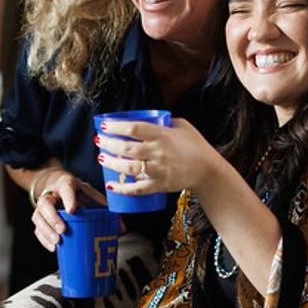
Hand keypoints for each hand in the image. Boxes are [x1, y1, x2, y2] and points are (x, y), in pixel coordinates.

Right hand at [32, 168, 107, 250]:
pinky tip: (53, 247)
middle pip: (46, 204)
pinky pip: (37, 229)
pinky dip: (43, 239)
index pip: (66, 188)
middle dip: (53, 218)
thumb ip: (105, 209)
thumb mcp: (91, 195)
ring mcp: (42, 206)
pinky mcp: (39, 218)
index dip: (68, 199)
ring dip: (47, 231)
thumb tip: (121, 228)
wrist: (58, 186)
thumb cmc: (77, 192)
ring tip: (58, 242)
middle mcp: (51, 194)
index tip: (73, 210)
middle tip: (63, 230)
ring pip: (38, 217)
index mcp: (66, 184)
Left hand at [96, 117, 218, 196]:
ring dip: (111, 164)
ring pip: (128, 168)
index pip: (134, 128)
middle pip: (127, 148)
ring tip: (101, 158)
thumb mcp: (182, 126)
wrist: (208, 170)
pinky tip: (111, 186)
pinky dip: (123, 189)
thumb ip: (164, 121)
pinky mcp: (160, 185)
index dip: (116, 127)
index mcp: (163, 135)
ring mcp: (159, 170)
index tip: (104, 126)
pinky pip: (137, 189)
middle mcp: (159, 152)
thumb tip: (146, 119)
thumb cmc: (196, 145)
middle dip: (109, 144)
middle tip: (99, 142)